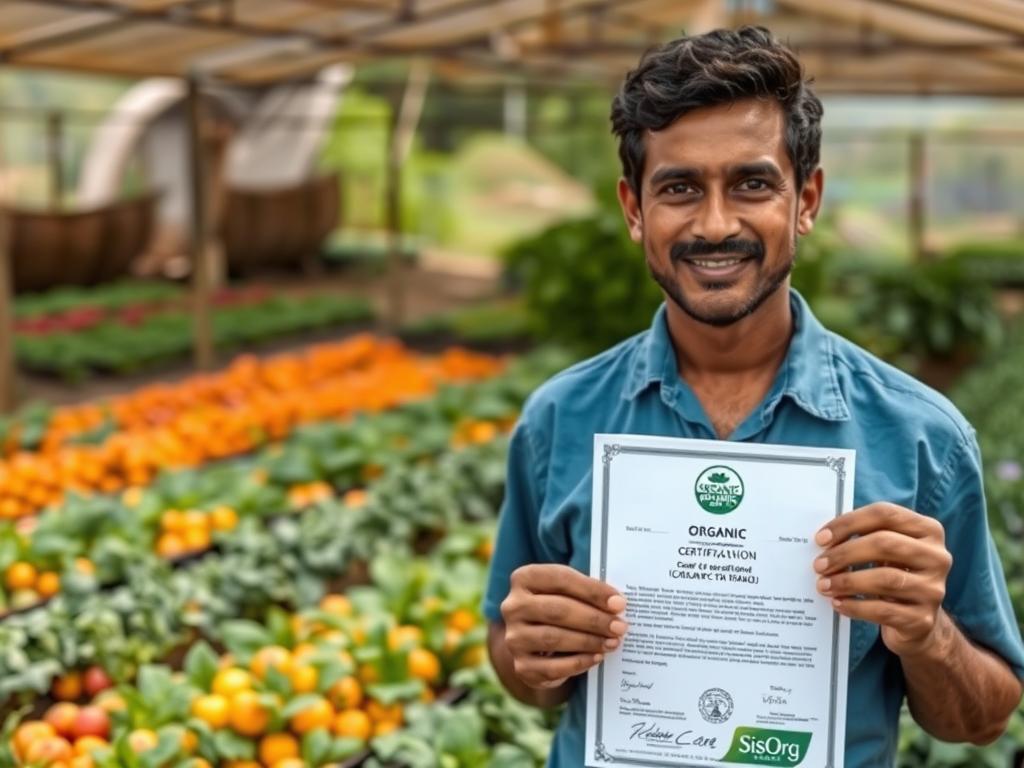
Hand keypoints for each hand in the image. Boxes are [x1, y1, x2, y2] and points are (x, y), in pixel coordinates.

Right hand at [500, 564, 626, 689]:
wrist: (536, 645)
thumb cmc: (560, 609)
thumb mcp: (569, 592)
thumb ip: (587, 592)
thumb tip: (616, 603)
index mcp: (524, 578)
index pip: (560, 579)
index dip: (592, 591)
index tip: (619, 602)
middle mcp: (512, 606)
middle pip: (557, 610)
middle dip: (593, 619)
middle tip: (620, 626)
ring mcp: (514, 638)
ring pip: (554, 638)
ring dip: (589, 641)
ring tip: (613, 642)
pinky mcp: (520, 666)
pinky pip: (552, 667)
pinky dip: (579, 662)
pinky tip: (597, 657)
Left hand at [814, 502, 952, 657]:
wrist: (915, 621)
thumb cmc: (893, 574)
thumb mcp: (886, 551)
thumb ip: (863, 536)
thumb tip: (825, 540)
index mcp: (928, 530)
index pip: (885, 514)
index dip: (849, 523)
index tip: (821, 538)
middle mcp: (937, 557)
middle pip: (885, 544)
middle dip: (844, 553)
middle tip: (819, 564)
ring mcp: (933, 589)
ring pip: (885, 579)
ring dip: (847, 581)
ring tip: (823, 585)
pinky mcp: (923, 619)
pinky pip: (883, 610)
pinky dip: (855, 606)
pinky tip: (838, 603)